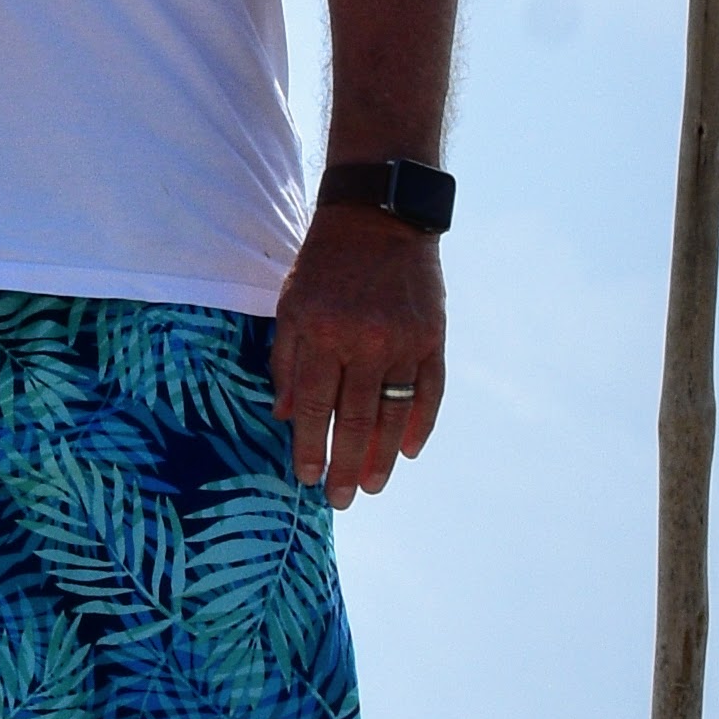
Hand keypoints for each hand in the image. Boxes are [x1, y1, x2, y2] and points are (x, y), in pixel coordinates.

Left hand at [266, 210, 442, 508]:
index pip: (315, 407)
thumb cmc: (324, 264)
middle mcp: (364, 342)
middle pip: (356, 420)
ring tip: (373, 486)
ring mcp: (403, 340)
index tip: (307, 478)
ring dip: (383, 456)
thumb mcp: (291, 304)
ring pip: (394, 413)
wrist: (378, 217)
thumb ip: (286, 360)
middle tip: (341, 501)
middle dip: (345, 466)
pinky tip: (410, 450)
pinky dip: (422, 423)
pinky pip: (430, 391)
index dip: (311, 447)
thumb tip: (285, 415)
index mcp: (322, 334)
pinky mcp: (433, 335)